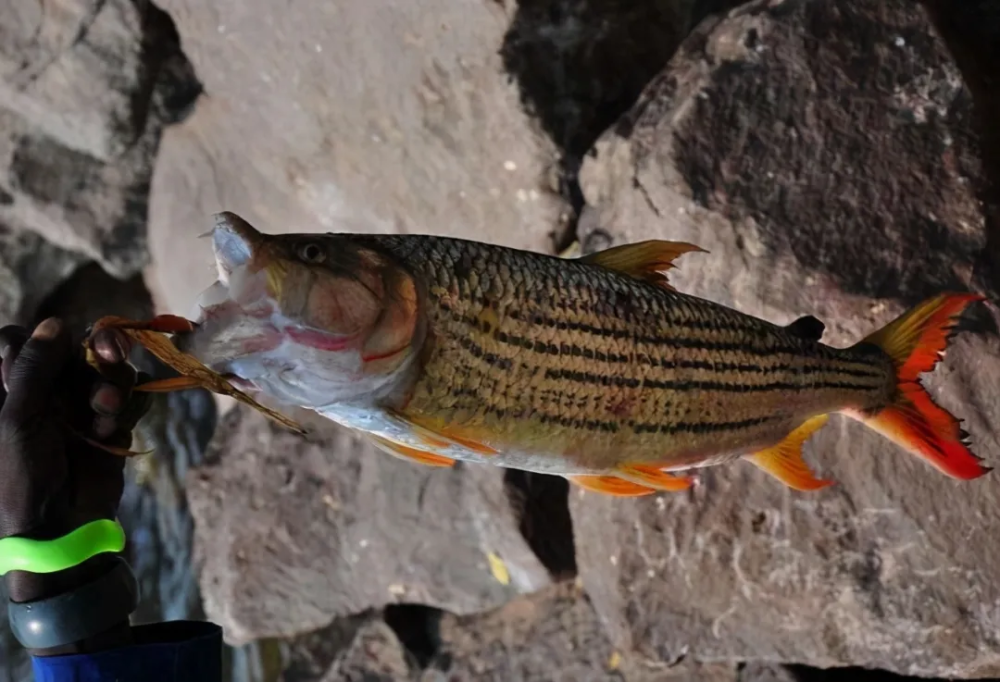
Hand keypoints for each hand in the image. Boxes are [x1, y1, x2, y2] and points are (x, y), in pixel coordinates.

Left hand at [0, 318, 149, 609]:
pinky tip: (110, 429)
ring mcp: (77, 404)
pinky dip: (123, 408)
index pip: (20, 339)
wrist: (60, 526)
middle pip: (73, 346)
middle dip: (95, 351)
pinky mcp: (110, 420)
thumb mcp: (16, 418)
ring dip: (110, 386)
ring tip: (105, 411)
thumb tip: (54, 322)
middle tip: (111, 353)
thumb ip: (33, 368)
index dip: (37, 345)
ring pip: (105, 368)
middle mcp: (43, 389)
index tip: (43, 362)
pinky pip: (127, 395)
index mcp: (8, 387)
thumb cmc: (21, 475)